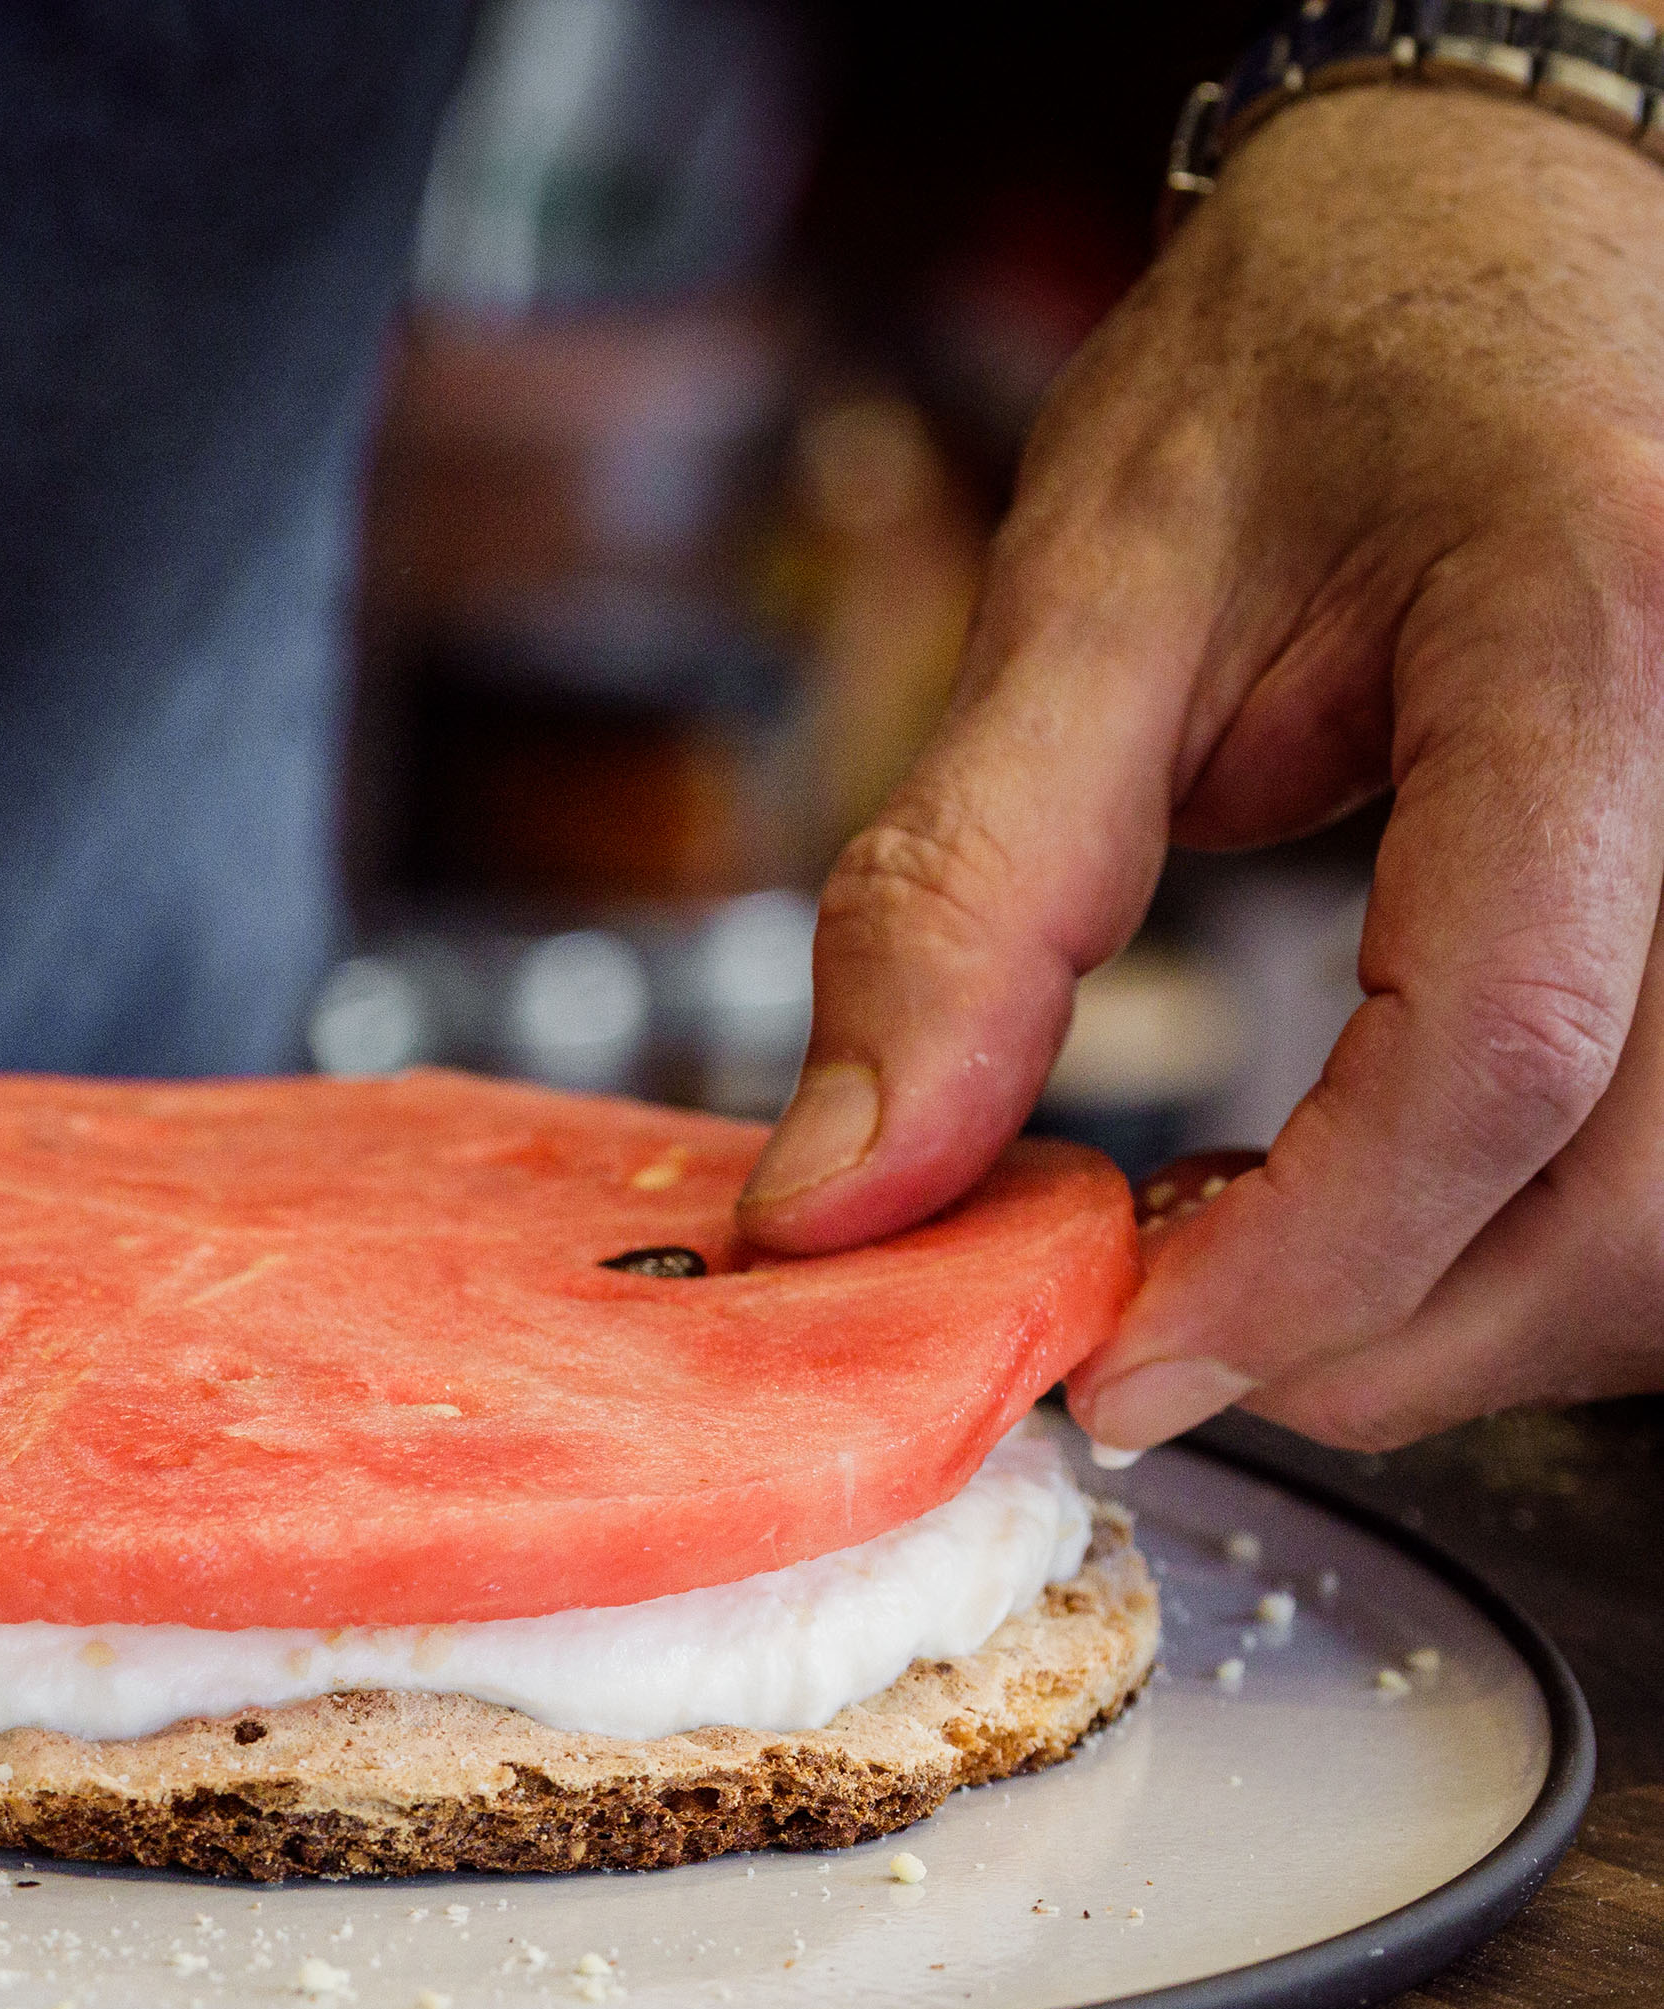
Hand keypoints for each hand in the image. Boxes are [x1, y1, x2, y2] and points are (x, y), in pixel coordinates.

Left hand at [735, 82, 1663, 1454]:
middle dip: (1386, 1335)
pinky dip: (1520, 1245)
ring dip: (1463, 1317)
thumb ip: (958, 913)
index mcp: (1586, 620)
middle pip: (1640, 1192)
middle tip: (1159, 1342)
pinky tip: (1362, 1200)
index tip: (1114, 1359)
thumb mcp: (1079, 601)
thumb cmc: (1299, 371)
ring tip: (1247, 1259)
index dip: (1306, 1259)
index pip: (1496, 1043)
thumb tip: (838, 1204)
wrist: (1474, 235)